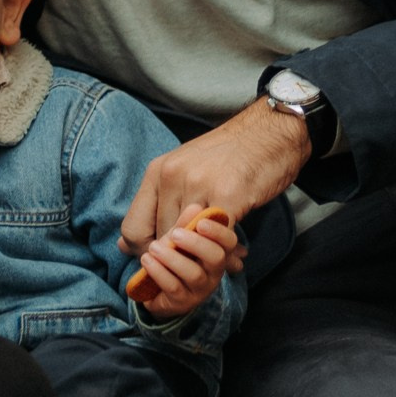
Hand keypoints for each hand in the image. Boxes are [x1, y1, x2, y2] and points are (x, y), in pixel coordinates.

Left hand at [121, 97, 310, 253]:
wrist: (271, 130)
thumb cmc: (229, 152)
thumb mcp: (185, 169)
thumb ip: (160, 202)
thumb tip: (123, 243)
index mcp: (158, 171)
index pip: (132, 228)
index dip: (146, 251)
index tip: (166, 258)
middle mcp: (172, 176)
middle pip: (161, 239)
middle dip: (179, 257)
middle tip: (198, 266)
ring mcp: (199, 184)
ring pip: (188, 241)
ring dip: (203, 257)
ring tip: (220, 261)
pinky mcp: (229, 195)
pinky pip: (218, 237)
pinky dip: (226, 251)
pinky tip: (236, 254)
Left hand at [127, 203, 240, 317]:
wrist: (157, 291)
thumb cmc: (172, 260)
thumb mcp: (177, 240)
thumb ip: (184, 225)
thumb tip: (195, 206)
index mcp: (217, 253)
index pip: (229, 242)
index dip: (218, 231)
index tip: (200, 222)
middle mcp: (214, 273)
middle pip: (216, 257)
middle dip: (196, 243)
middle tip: (176, 234)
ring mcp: (200, 290)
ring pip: (194, 273)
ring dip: (172, 258)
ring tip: (153, 247)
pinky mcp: (182, 302)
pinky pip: (173, 287)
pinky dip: (159, 272)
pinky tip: (147, 260)